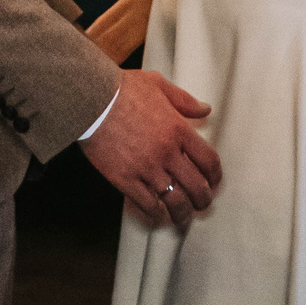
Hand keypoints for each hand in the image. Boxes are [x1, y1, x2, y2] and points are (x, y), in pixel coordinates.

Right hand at [80, 69, 223, 228]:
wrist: (90, 99)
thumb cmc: (122, 89)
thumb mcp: (158, 85)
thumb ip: (183, 100)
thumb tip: (205, 109)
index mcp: (178, 129)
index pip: (209, 161)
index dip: (215, 176)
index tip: (213, 183)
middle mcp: (167, 152)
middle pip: (196, 186)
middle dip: (203, 200)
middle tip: (202, 205)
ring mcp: (146, 168)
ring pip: (175, 201)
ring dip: (182, 214)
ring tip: (183, 219)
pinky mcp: (125, 179)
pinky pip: (147, 204)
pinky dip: (156, 214)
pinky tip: (158, 216)